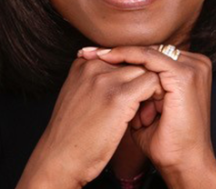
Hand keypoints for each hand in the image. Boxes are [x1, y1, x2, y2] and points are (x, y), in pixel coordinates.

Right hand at [16, 53, 163, 188]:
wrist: (59, 158)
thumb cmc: (72, 135)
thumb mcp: (79, 97)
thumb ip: (95, 82)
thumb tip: (123, 79)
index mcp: (83, 64)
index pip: (121, 57)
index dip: (131, 77)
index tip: (132, 98)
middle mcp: (93, 66)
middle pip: (135, 61)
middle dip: (143, 80)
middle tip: (144, 105)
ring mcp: (105, 79)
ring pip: (146, 69)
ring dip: (152, 88)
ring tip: (145, 111)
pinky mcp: (119, 96)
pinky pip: (152, 82)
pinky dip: (155, 97)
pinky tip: (147, 115)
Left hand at [79, 45, 215, 181]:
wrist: (183, 164)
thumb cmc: (165, 143)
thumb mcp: (148, 109)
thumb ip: (137, 90)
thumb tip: (108, 73)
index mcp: (190, 71)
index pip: (151, 55)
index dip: (122, 55)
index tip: (92, 56)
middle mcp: (196, 64)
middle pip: (148, 50)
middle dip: (116, 51)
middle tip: (86, 52)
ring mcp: (193, 68)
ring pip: (147, 51)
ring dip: (117, 52)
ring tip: (91, 56)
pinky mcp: (184, 75)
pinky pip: (149, 58)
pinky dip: (126, 56)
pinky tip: (106, 58)